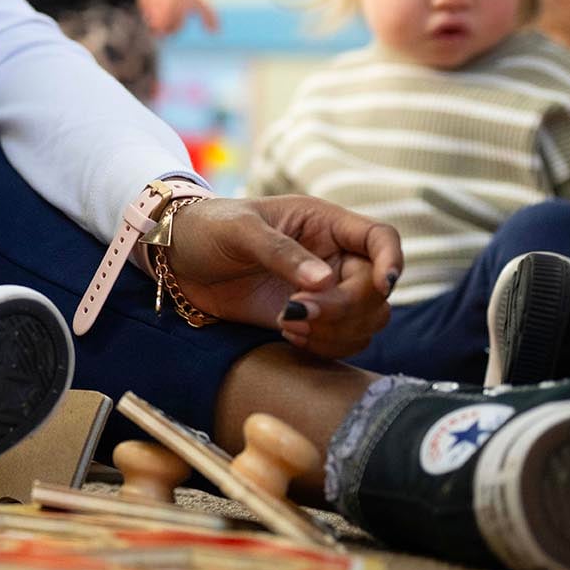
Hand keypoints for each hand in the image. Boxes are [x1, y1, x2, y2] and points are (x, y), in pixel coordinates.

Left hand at [165, 194, 401, 357]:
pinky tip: (288, 334)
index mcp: (325, 223)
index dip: (392, 261)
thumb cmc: (208, 228)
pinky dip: (324, 345)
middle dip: (344, 307)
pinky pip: (341, 340)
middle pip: (375, 290)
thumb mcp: (240, 230)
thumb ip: (281, 253)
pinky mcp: (308, 319)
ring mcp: (324, 291)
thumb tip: (322, 281)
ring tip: (287, 323)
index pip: (381, 239)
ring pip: (366, 320)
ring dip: (335, 331)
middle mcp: (333, 257)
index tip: (381, 286)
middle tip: (295, 312)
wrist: (176, 259)